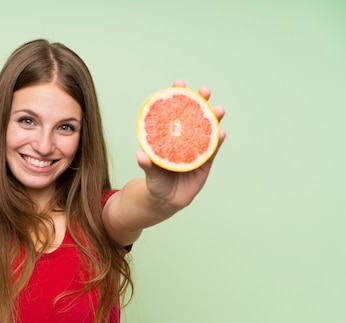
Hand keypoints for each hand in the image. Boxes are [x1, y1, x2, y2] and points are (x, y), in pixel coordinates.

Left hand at [136, 80, 226, 208]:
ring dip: (214, 118)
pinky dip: (217, 141)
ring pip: (206, 130)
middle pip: (194, 116)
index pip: (174, 112)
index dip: (178, 97)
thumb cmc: (155, 182)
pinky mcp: (205, 162)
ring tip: (219, 109)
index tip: (179, 83)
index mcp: (169, 136)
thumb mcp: (150, 173)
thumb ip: (147, 165)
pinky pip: (212, 150)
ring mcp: (196, 149)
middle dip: (200, 101)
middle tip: (204, 90)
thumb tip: (140, 155)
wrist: (165, 201)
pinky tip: (221, 132)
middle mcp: (184, 139)